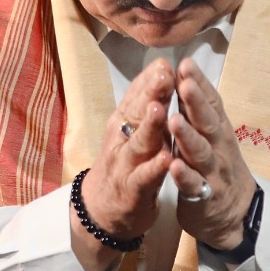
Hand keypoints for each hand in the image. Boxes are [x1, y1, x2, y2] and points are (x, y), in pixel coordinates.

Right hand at [70, 58, 175, 270]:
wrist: (102, 209)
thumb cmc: (126, 162)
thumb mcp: (133, 129)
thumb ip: (146, 102)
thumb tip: (161, 67)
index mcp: (125, 121)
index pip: (137, 94)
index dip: (151, 78)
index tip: (165, 61)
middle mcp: (123, 138)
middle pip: (137, 112)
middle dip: (151, 93)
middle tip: (165, 75)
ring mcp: (126, 164)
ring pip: (139, 142)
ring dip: (150, 126)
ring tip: (161, 110)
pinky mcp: (133, 189)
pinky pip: (145, 177)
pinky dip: (156, 167)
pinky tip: (167, 158)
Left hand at [168, 58, 256, 249]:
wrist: (234, 212)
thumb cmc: (217, 165)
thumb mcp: (212, 135)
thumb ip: (199, 111)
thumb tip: (186, 75)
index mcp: (218, 129)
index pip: (210, 102)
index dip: (199, 83)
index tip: (186, 63)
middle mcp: (218, 146)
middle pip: (207, 122)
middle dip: (196, 102)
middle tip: (184, 82)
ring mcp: (213, 171)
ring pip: (200, 152)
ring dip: (188, 136)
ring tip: (174, 120)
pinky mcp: (205, 196)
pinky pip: (194, 185)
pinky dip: (185, 175)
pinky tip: (174, 166)